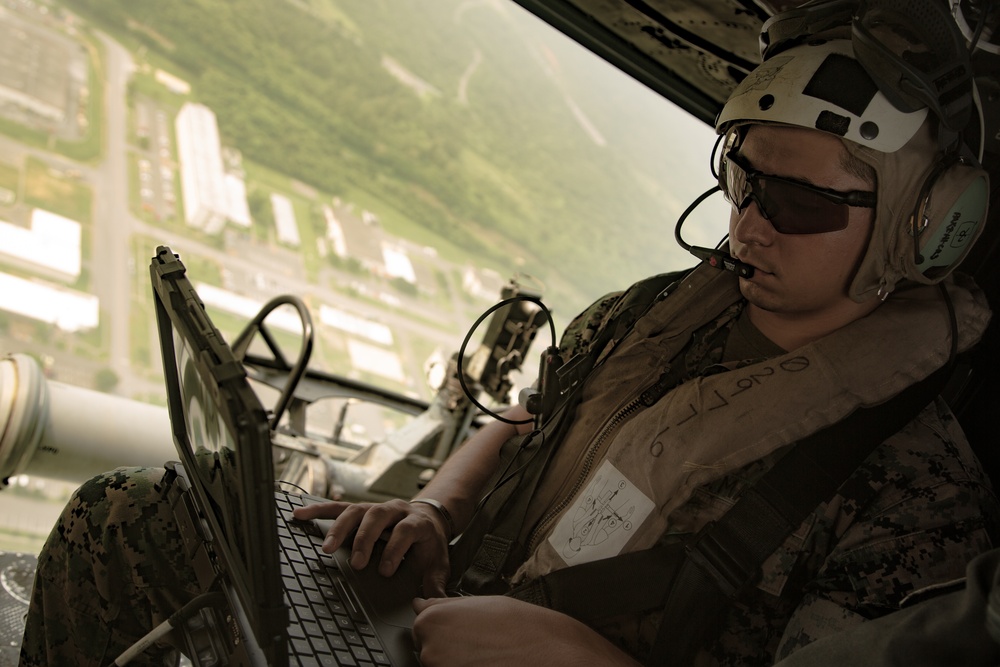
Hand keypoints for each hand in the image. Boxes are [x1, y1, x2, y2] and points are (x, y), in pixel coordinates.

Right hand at [292, 499, 449, 596]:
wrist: (428, 520)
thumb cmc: (428, 544)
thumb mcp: (438, 562)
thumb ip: (435, 583)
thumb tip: (433, 604)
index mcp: (416, 522)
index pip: (405, 530)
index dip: (395, 549)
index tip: (385, 570)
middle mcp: (395, 510)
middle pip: (378, 516)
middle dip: (365, 538)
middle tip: (356, 562)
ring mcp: (376, 508)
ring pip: (356, 510)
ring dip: (339, 528)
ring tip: (326, 548)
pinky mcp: (361, 510)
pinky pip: (338, 508)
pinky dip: (318, 511)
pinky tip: (301, 515)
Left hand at [411, 596, 641, 665]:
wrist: (552, 654)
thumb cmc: (522, 626)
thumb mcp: (480, 604)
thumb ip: (444, 606)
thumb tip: (420, 604)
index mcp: (433, 619)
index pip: (422, 627)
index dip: (447, 630)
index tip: (466, 633)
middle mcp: (429, 648)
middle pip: (428, 650)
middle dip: (450, 648)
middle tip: (482, 645)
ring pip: (440, 666)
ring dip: (458, 663)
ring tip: (488, 656)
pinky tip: (488, 665)